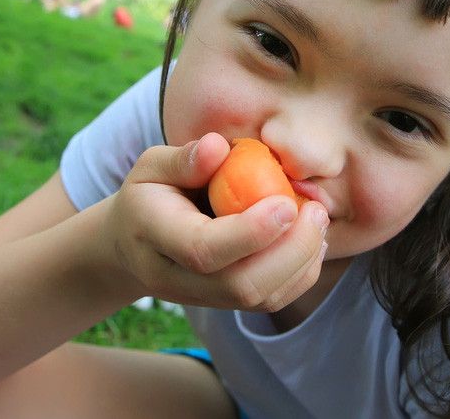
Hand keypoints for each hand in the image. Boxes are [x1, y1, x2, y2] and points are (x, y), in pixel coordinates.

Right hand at [99, 133, 328, 312]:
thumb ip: (183, 159)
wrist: (132, 245)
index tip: (287, 204)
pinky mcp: (226, 303)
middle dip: (289, 252)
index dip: (250, 232)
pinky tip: (310, 240)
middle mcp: (175, 279)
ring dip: (301, 262)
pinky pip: (269, 301)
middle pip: (239, 285)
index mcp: (153, 236)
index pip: (203, 249)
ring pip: (259, 299)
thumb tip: (218, 147)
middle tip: (316, 212)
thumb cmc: (149, 194)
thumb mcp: (152, 166)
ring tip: (317, 220)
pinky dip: (300, 273)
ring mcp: (202, 298)